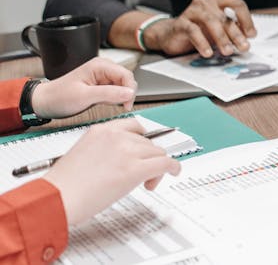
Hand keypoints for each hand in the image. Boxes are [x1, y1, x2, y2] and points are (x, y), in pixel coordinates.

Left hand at [31, 57, 136, 117]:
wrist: (45, 102)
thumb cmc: (59, 97)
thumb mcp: (84, 96)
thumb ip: (109, 94)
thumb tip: (130, 93)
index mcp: (100, 66)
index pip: (126, 75)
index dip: (130, 90)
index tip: (127, 104)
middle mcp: (103, 69)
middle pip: (126, 80)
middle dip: (126, 94)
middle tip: (121, 107)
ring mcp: (102, 77)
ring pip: (123, 86)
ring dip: (121, 97)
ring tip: (110, 105)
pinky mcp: (101, 86)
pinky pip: (116, 91)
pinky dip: (115, 99)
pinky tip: (108, 104)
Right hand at [42, 119, 180, 224]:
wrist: (55, 198)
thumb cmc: (63, 185)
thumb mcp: (83, 155)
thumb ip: (104, 151)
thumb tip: (121, 160)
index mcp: (100, 131)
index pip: (133, 126)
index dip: (142, 140)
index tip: (144, 149)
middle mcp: (116, 137)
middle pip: (147, 142)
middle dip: (148, 158)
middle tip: (142, 175)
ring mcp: (127, 151)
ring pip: (157, 153)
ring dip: (156, 167)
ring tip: (146, 183)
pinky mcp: (135, 169)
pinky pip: (165, 163)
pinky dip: (173, 167)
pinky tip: (173, 173)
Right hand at [144, 0, 254, 56]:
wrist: (169, 35)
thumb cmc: (198, 32)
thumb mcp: (218, 31)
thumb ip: (232, 30)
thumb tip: (248, 39)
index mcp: (218, 2)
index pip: (237, 5)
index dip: (246, 19)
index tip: (251, 35)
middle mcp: (206, 3)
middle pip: (225, 17)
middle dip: (236, 34)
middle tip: (243, 47)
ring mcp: (192, 11)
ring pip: (211, 22)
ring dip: (221, 38)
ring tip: (227, 51)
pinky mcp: (180, 23)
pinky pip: (193, 31)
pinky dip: (202, 42)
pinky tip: (208, 52)